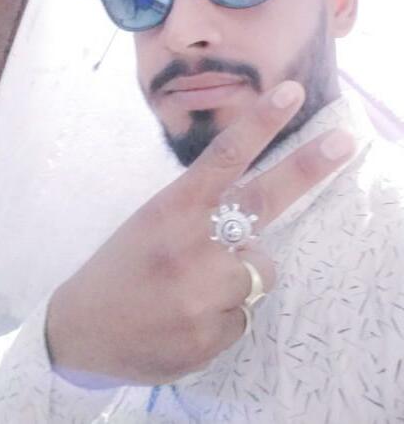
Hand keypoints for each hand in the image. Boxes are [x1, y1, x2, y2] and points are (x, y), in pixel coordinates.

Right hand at [46, 81, 353, 387]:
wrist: (83, 331)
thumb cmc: (122, 268)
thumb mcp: (152, 224)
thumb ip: (200, 215)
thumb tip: (254, 223)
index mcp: (172, 209)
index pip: (224, 156)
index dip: (261, 122)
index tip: (292, 93)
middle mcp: (192, 244)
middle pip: (263, 199)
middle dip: (308, 167)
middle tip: (346, 144)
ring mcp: (203, 291)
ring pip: (261, 270)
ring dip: (239, 277)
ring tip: (192, 292)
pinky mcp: (211, 335)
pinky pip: (245, 315)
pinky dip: (225, 315)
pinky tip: (188, 321)